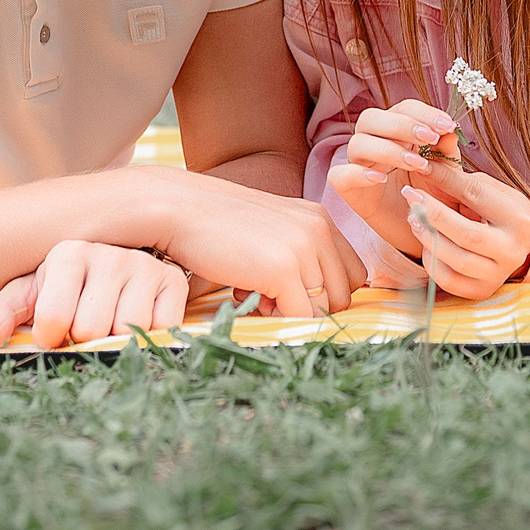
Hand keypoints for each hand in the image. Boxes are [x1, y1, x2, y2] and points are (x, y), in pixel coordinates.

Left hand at [0, 240, 189, 350]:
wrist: (122, 269)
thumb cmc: (67, 288)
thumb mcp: (31, 294)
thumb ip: (3, 313)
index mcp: (69, 254)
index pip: (53, 321)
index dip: (52, 337)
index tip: (55, 330)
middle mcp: (109, 254)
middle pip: (90, 330)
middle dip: (86, 338)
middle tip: (87, 323)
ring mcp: (145, 266)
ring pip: (125, 332)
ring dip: (116, 339)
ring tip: (111, 319)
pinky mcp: (173, 282)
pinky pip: (158, 330)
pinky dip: (146, 336)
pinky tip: (137, 318)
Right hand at [142, 168, 367, 319]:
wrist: (177, 208)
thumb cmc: (215, 223)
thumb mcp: (270, 228)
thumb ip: (298, 254)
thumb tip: (315, 303)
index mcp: (319, 219)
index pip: (353, 274)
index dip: (324, 292)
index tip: (289, 290)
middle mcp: (318, 230)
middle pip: (341, 296)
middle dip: (309, 306)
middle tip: (267, 294)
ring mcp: (302, 249)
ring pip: (321, 310)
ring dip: (288, 313)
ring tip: (253, 293)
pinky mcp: (282, 270)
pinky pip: (300, 318)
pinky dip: (276, 321)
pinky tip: (244, 298)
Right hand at [329, 98, 459, 259]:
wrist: (422, 231)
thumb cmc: (433, 196)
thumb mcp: (447, 174)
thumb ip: (447, 153)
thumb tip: (451, 132)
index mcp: (397, 131)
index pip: (403, 108)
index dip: (424, 113)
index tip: (447, 126)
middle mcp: (373, 142)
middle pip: (371, 118)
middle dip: (402, 125)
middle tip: (429, 138)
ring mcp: (357, 165)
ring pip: (357, 143)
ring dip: (388, 149)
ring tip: (417, 164)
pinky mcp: (347, 189)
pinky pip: (340, 175)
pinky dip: (358, 173)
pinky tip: (381, 178)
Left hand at [400, 162, 529, 299]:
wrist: (511, 244)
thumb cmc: (493, 209)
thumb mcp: (484, 188)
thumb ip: (457, 178)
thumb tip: (424, 166)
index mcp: (518, 217)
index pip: (475, 194)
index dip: (444, 179)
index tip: (420, 167)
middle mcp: (513, 249)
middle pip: (467, 234)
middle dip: (433, 214)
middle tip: (410, 196)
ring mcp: (498, 274)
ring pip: (457, 261)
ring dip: (429, 238)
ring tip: (414, 218)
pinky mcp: (481, 291)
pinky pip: (449, 280)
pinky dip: (432, 261)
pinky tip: (425, 243)